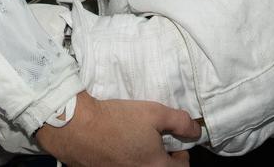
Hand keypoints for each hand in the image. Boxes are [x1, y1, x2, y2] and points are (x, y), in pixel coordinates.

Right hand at [35, 90, 200, 166]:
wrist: (77, 127)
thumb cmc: (118, 119)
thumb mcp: (155, 112)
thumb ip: (180, 122)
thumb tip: (196, 130)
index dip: (181, 155)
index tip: (173, 142)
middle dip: (163, 159)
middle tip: (155, 141)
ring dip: (144, 160)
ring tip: (136, 142)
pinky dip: (127, 161)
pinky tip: (119, 146)